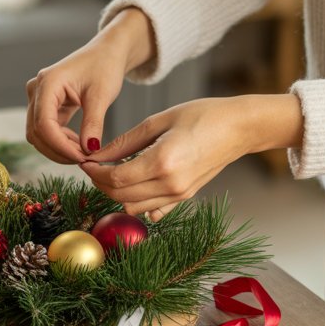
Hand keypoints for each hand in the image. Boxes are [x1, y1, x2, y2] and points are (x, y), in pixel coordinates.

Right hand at [26, 8, 156, 163]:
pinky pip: (46, 131)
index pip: (44, 124)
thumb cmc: (105, 66)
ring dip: (58, 149)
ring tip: (83, 152)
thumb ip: (93, 123)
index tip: (82, 158)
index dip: (60, 146)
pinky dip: (60, 142)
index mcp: (48, 83)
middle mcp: (36, 90)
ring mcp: (38, 98)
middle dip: (58, 150)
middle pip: (36, 132)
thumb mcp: (102, 95)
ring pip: (38, 135)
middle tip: (84, 159)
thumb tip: (89, 151)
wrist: (106, 53)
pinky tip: (79, 144)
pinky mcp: (45, 106)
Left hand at [80, 94, 304, 217]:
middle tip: (94, 166)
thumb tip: (96, 155)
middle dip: (100, 183)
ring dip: (116, 193)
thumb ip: (125, 141)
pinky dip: (136, 201)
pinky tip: (133, 184)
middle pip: (120, 195)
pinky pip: (152, 210)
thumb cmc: (202, 115)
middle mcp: (170, 184)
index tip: (85, 161)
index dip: (94, 172)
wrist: (239, 128)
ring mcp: (179, 194)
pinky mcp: (184, 197)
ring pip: (132, 207)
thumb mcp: (159, 121)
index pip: (115, 177)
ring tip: (111, 172)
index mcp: (162, 161)